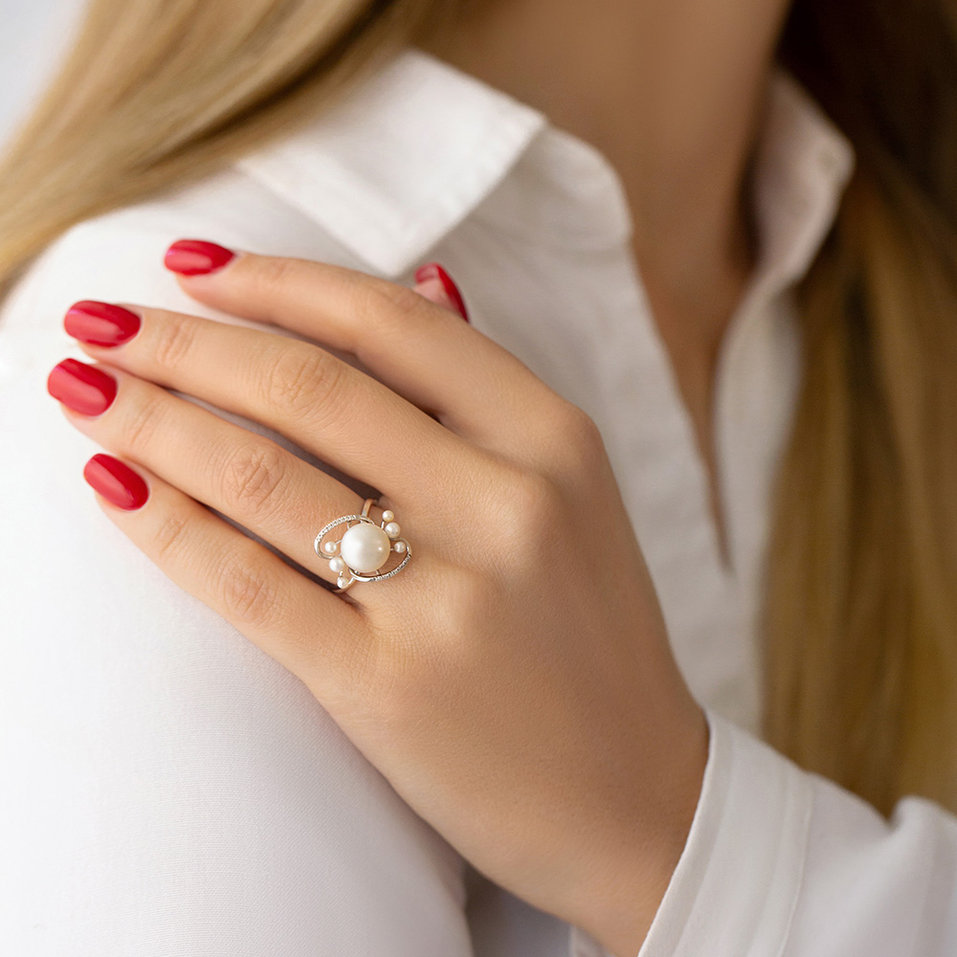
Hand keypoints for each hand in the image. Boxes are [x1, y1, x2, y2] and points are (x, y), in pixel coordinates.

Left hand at [48, 240, 707, 955]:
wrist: (631, 792)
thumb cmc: (591, 637)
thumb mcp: (575, 494)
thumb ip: (491, 391)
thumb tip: (427, 280)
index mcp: (554, 441)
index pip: (390, 324)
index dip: (276, 280)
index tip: (191, 264)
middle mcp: (506, 504)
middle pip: (310, 386)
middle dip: (183, 342)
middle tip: (100, 321)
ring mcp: (447, 598)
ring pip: (263, 474)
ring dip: (150, 420)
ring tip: (82, 391)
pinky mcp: (387, 687)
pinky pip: (248, 584)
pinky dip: (168, 526)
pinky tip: (114, 488)